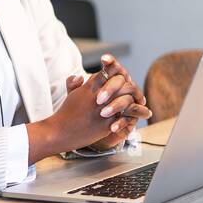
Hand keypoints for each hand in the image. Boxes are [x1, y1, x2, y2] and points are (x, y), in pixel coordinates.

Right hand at [26, 63, 150, 161]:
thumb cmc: (64, 114)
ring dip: (137, 98)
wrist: (58, 132)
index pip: (108, 70)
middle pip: (121, 82)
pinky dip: (136, 113)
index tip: (124, 74)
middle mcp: (97, 96)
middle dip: (131, 84)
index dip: (119, 70)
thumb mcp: (70, 95)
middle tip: (135, 89)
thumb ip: (75, 83)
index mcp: (89, 87)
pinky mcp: (105, 124)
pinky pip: (125, 116)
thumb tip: (80, 75)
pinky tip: (144, 113)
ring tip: (143, 101)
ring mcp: (102, 110)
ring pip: (126, 97)